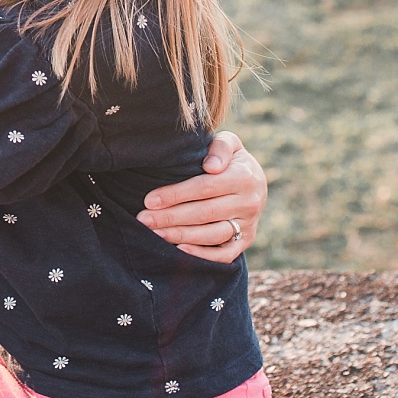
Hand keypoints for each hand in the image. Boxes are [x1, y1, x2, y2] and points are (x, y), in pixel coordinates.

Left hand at [136, 131, 265, 262]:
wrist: (254, 180)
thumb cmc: (230, 158)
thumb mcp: (228, 143)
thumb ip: (220, 147)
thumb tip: (211, 166)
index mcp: (244, 177)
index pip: (204, 187)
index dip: (176, 194)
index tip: (149, 200)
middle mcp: (249, 203)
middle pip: (204, 213)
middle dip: (170, 217)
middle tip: (143, 220)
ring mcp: (248, 224)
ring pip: (212, 235)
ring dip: (181, 235)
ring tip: (155, 234)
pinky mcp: (246, 241)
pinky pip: (225, 254)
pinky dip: (203, 255)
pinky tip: (179, 249)